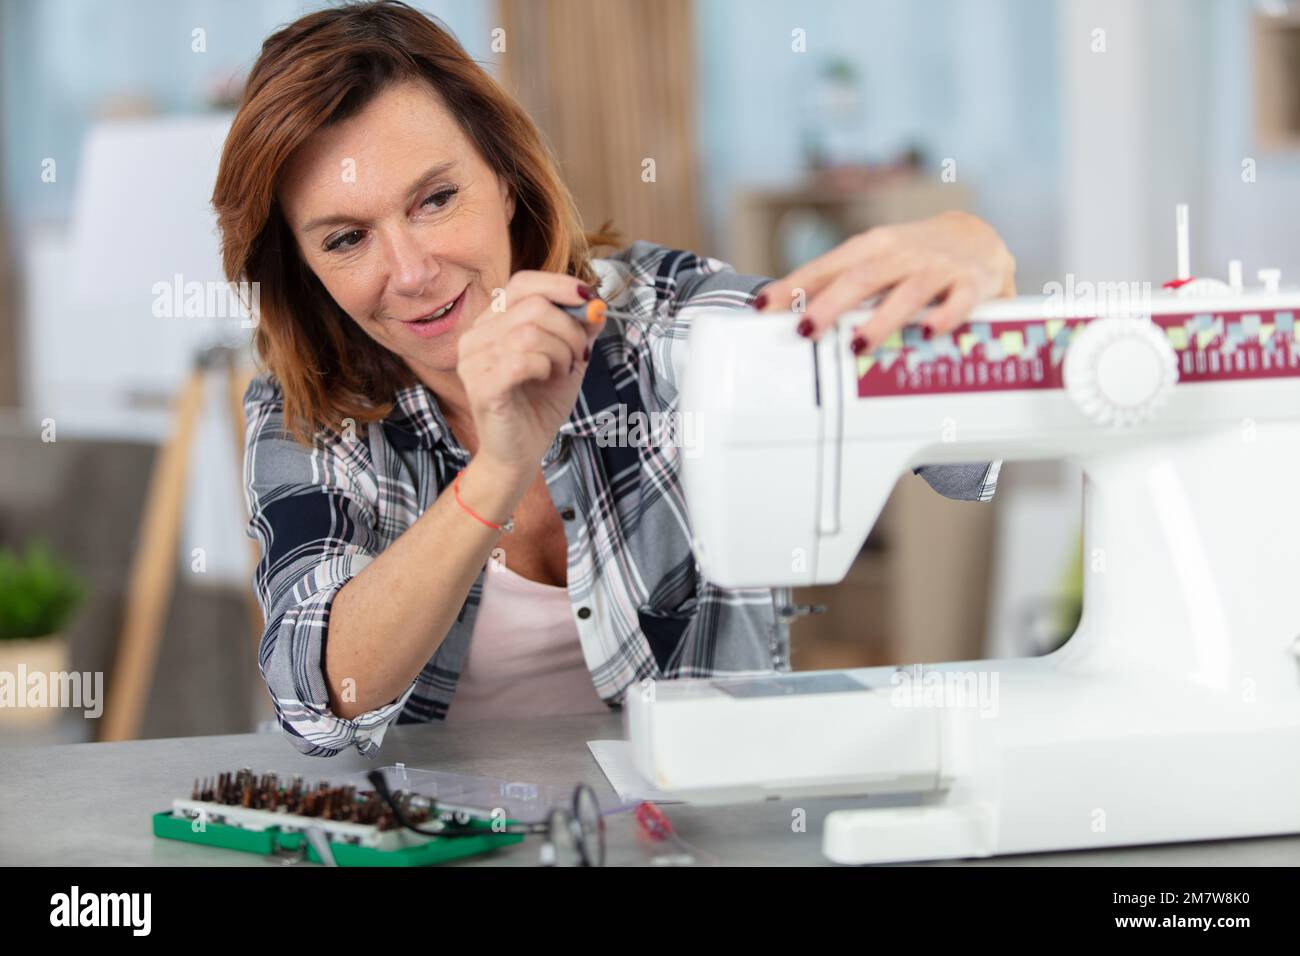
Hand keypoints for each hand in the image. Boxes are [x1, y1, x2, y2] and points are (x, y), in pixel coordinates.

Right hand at [456, 271, 604, 473]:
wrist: (521, 451)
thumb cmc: (539, 404)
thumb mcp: (568, 359)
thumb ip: (580, 330)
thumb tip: (596, 305)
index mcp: (493, 322)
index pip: (523, 283)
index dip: (560, 286)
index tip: (590, 300)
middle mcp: (476, 336)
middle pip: (533, 306)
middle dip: (570, 329)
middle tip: (579, 355)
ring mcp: (473, 361)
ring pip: (529, 333)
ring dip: (560, 351)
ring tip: (564, 370)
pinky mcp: (479, 386)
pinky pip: (521, 360)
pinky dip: (545, 367)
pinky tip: (546, 378)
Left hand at [756, 210, 1015, 351]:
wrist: (977, 238)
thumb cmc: (912, 257)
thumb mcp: (872, 261)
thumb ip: (833, 285)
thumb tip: (780, 312)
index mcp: (871, 247)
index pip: (827, 266)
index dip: (794, 286)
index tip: (764, 307)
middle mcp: (901, 253)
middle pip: (862, 277)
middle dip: (830, 304)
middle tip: (805, 330)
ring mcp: (937, 267)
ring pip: (907, 291)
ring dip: (881, 319)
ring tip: (857, 344)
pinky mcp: (971, 283)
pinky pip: (959, 300)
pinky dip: (944, 316)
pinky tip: (928, 333)